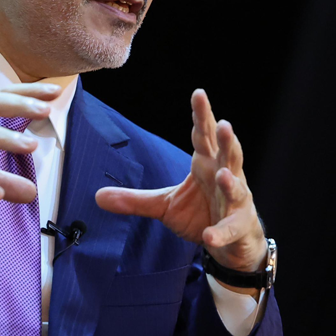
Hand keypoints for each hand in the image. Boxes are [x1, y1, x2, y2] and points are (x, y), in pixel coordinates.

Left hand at [96, 89, 266, 291]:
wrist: (231, 241)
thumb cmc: (202, 213)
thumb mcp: (164, 204)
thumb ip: (136, 199)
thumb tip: (97, 196)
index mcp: (206, 163)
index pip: (204, 135)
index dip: (202, 115)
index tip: (199, 93)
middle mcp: (225, 176)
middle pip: (227, 154)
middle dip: (226, 140)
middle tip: (224, 125)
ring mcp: (235, 201)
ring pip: (236, 188)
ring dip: (230, 182)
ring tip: (222, 175)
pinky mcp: (238, 226)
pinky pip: (229, 228)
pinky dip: (220, 232)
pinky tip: (208, 236)